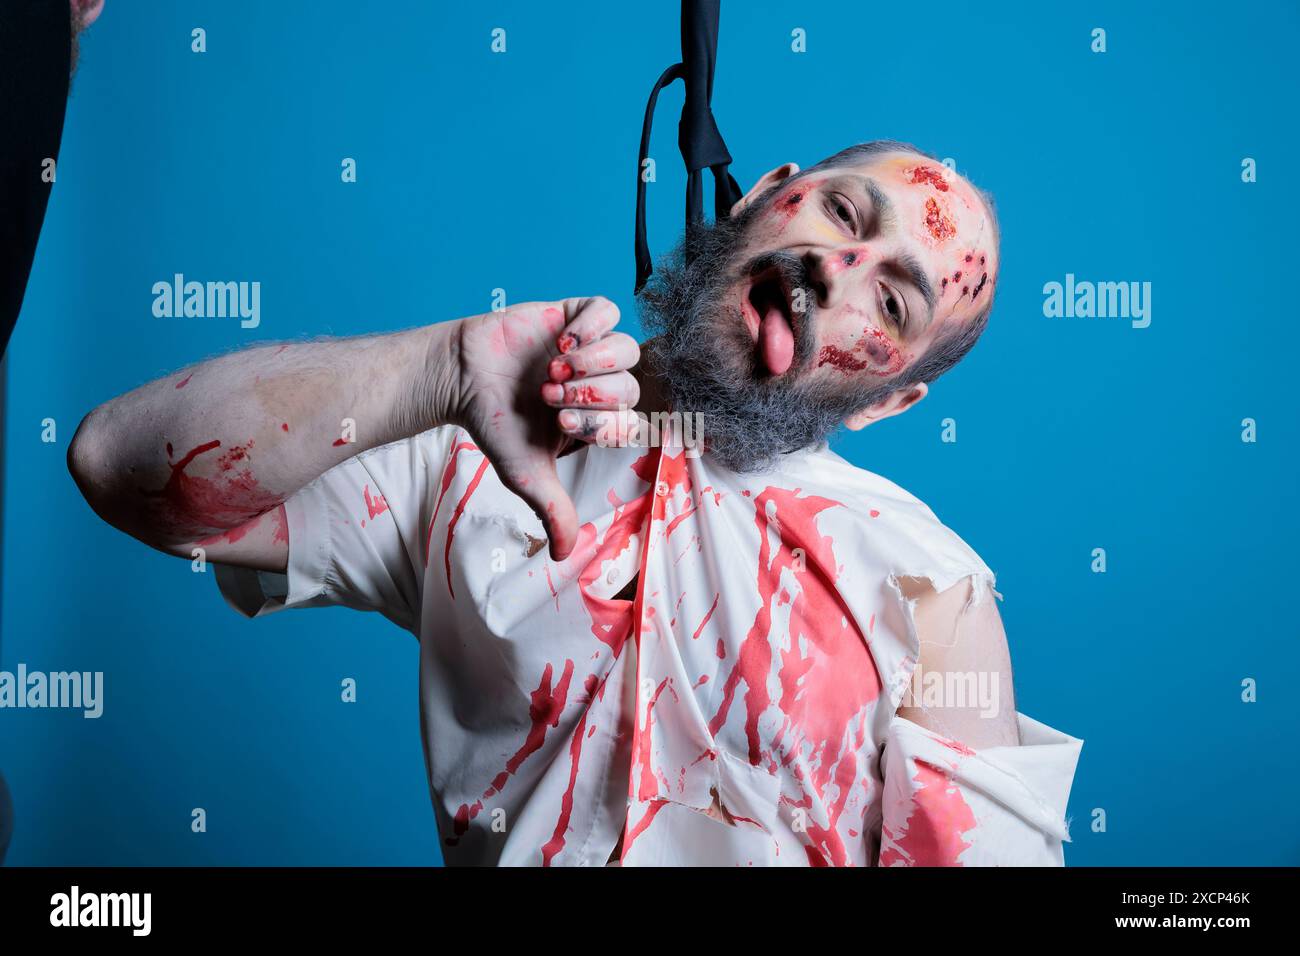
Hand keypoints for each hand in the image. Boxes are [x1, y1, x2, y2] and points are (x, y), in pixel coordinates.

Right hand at [451, 297, 640, 559]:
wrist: (463, 378)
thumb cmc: (497, 425)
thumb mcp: (527, 473)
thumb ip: (552, 509)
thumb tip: (562, 556)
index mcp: (599, 420)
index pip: (632, 423)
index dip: (602, 423)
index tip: (561, 423)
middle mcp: (602, 384)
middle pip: (631, 386)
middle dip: (592, 393)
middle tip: (550, 395)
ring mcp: (592, 348)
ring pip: (627, 349)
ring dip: (595, 361)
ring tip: (555, 368)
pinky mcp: (577, 315)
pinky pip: (608, 310)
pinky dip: (591, 326)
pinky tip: (562, 341)